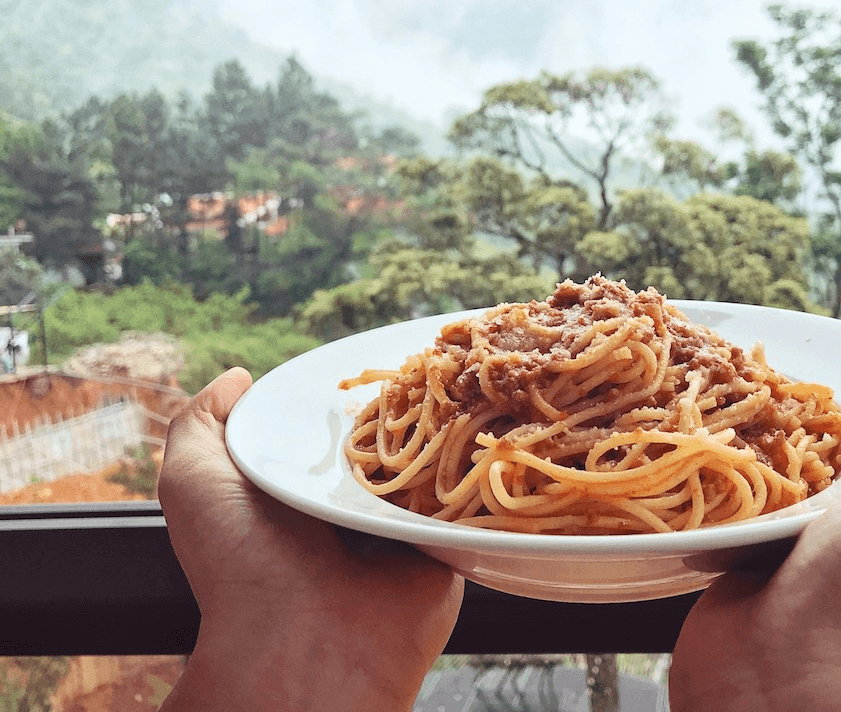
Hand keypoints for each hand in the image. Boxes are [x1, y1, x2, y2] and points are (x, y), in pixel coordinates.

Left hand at [158, 368, 463, 711]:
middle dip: (410, 402)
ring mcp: (405, 523)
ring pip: (439, 457)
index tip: (376, 355)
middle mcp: (356, 503)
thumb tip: (238, 377)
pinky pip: (472, 495)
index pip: (335, 424)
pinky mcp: (448, 544)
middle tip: (428, 367)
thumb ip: (201, 422)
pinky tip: (487, 436)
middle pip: (393, 433)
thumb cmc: (240, 562)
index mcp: (302, 487)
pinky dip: (480, 469)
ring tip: (467, 390)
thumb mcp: (194, 481)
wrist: (302, 643)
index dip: (350, 390)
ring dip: (452, 429)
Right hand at [669, 369, 840, 711]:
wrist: (801, 678)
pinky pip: (738, 498)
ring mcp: (815, 552)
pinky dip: (725, 470)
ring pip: (792, 463)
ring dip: (768, 429)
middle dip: (828, 400)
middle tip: (794, 367)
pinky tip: (709, 440)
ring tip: (742, 389)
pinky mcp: (748, 564)